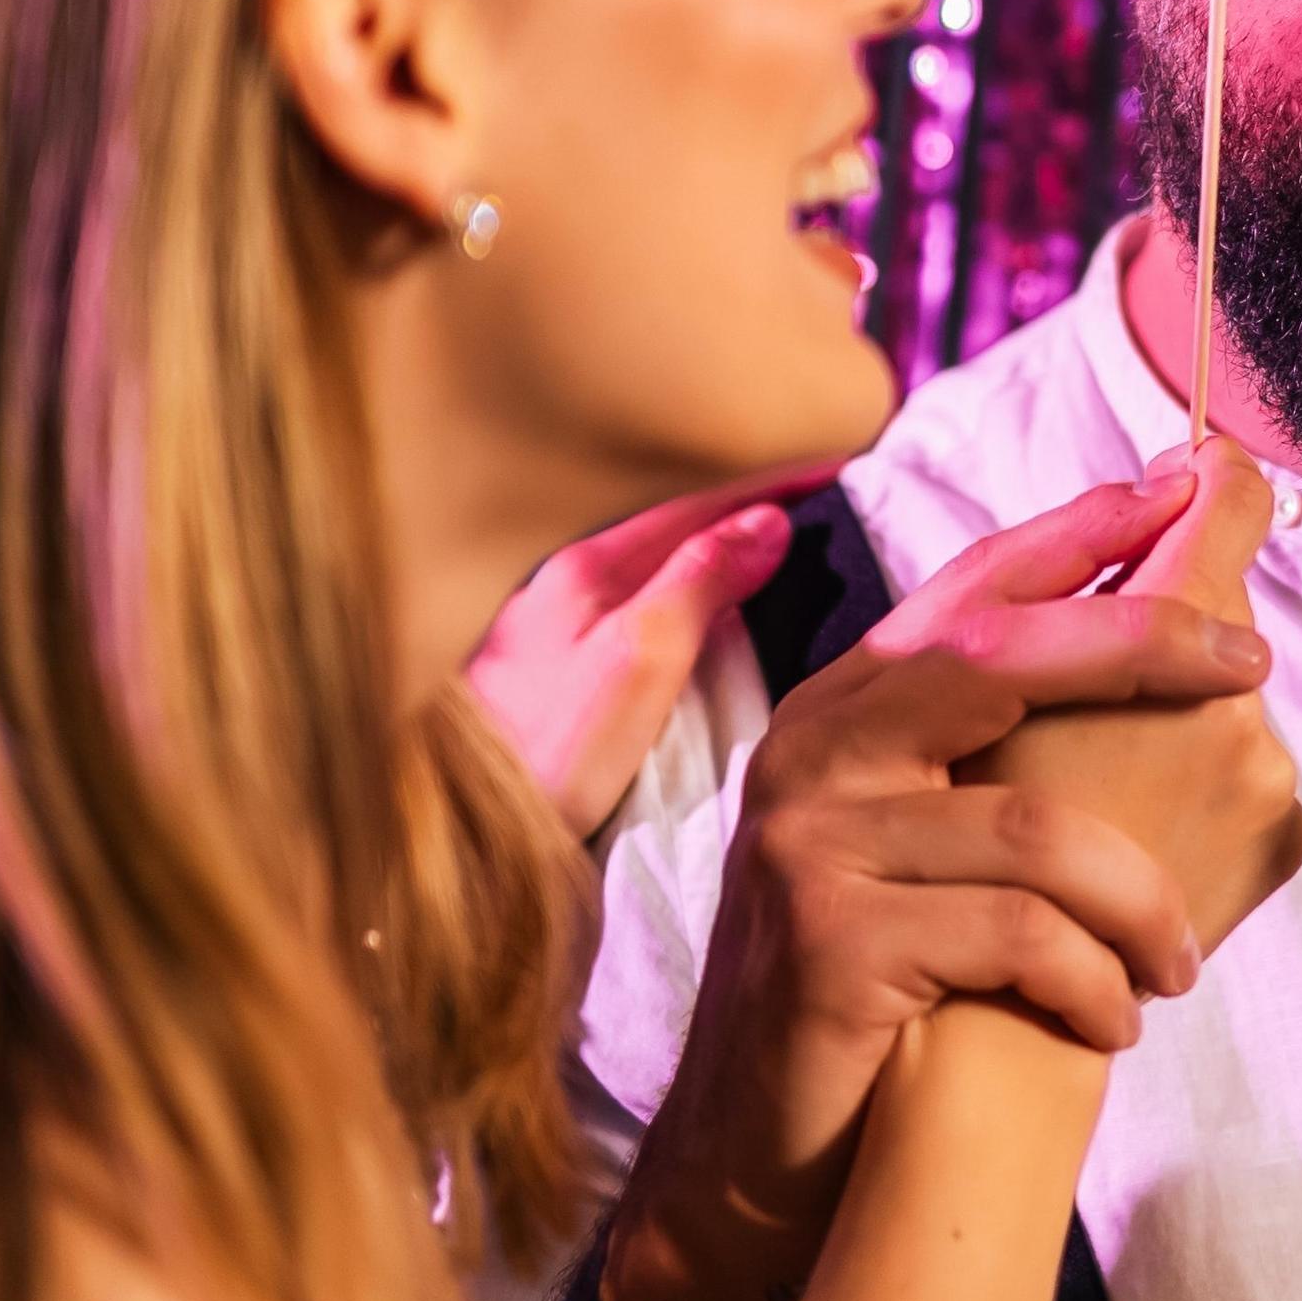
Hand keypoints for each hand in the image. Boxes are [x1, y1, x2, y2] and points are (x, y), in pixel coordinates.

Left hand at [468, 477, 804, 834]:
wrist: (465, 832)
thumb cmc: (551, 750)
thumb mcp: (641, 654)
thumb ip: (701, 581)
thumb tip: (768, 523)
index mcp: (586, 569)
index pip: (699, 506)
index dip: (771, 487)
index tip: (836, 468)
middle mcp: (564, 591)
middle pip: (674, 536)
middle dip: (747, 517)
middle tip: (820, 509)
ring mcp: (554, 637)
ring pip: (653, 578)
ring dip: (717, 561)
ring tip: (778, 560)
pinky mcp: (553, 685)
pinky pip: (639, 620)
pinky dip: (689, 608)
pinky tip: (706, 629)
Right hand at [609, 459, 1270, 1300]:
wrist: (760, 1150)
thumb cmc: (888, 989)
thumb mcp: (931, 840)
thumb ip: (1006, 750)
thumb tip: (1181, 654)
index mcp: (847, 709)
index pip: (974, 588)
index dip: (1081, 529)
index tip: (1184, 479)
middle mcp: (815, 751)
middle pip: (998, 656)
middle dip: (1142, 641)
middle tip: (1252, 663)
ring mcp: (812, 844)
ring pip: (1036, 828)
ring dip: (1140, 903)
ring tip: (1180, 965)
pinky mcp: (829, 945)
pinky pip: (1015, 937)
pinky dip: (1090, 980)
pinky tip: (1114, 1021)